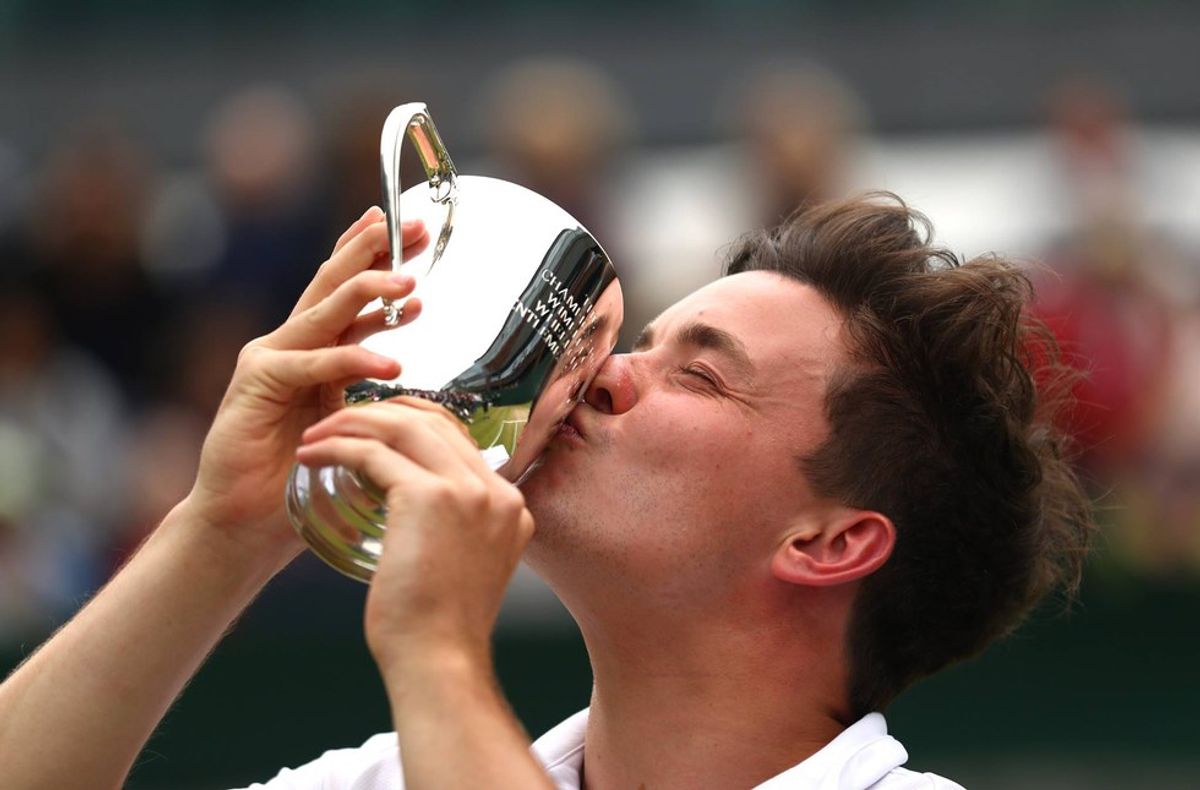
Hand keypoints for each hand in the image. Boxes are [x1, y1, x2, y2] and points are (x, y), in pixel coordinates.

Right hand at [181, 207, 428, 567]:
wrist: (244, 524)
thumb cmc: (298, 479)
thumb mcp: (348, 427)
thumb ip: (373, 399)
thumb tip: (416, 385)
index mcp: (313, 350)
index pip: (348, 292)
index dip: (379, 258)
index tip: (419, 233)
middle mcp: (290, 344)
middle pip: (337, 284)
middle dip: (377, 252)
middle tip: (418, 229)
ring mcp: (270, 358)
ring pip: (325, 311)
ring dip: (370, 293)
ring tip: (410, 283)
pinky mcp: (259, 383)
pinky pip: (313, 364)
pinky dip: (352, 359)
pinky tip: (390, 361)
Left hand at [295, 397, 535, 668]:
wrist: (440, 661)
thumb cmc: (439, 628)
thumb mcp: (465, 566)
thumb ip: (458, 531)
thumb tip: (417, 510)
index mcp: (510, 506)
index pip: (461, 441)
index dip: (415, 425)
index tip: (376, 429)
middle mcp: (496, 492)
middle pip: (437, 422)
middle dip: (383, 413)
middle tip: (340, 423)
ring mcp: (469, 491)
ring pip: (406, 426)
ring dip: (355, 423)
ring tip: (318, 434)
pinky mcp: (431, 498)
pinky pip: (375, 453)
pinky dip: (339, 446)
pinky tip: (311, 455)